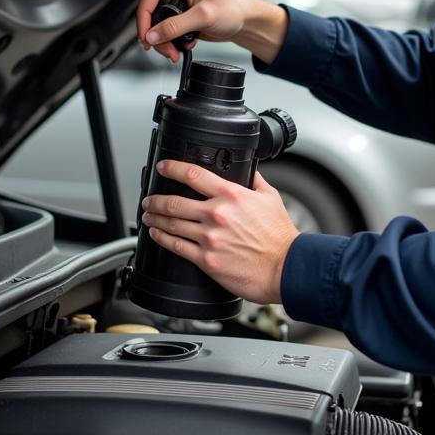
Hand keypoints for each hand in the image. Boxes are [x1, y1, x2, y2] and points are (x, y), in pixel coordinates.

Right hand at [136, 0, 249, 62]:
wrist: (246, 22)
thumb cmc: (233, 9)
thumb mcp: (203, 16)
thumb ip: (175, 26)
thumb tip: (153, 35)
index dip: (144, 13)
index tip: (145, 33)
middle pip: (151, 9)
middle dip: (154, 32)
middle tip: (160, 47)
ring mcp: (179, 2)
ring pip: (158, 22)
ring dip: (163, 40)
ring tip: (173, 51)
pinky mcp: (182, 16)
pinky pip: (167, 29)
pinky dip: (170, 41)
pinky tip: (182, 46)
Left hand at [140, 160, 299, 303]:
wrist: (285, 267)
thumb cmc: (280, 236)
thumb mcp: (270, 198)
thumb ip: (255, 181)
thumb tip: (248, 170)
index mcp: (232, 195)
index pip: (193, 174)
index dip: (172, 168)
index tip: (163, 167)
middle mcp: (217, 214)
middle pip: (174, 202)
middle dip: (155, 199)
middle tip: (149, 199)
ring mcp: (210, 238)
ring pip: (171, 224)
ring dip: (154, 219)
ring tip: (148, 216)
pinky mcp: (206, 260)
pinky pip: (176, 246)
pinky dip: (162, 239)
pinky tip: (157, 235)